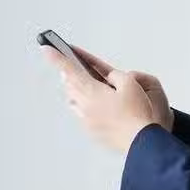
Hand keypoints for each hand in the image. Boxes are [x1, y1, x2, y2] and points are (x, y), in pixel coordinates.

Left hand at [41, 45, 161, 153]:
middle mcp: (85, 107)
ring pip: (74, 102)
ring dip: (76, 91)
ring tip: (84, 85)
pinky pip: (82, 116)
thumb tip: (107, 78)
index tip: (47, 49)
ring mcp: (88, 121)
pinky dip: (85, 107)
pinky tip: (96, 106)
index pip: (70, 70)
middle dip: (68, 74)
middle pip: (69, 86)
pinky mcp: (93, 132)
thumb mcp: (131, 84)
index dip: (57, 58)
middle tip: (69, 66)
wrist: (142, 141)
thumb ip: (115, 76)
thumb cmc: (138, 114)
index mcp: (93, 92)